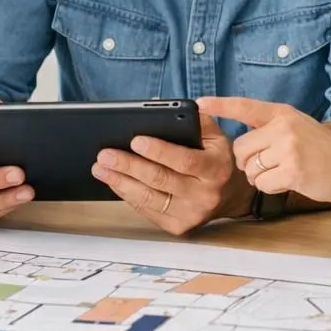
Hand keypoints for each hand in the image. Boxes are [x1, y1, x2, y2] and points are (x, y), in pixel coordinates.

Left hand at [91, 110, 252, 234]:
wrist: (229, 194)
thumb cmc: (215, 158)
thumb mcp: (214, 135)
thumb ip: (192, 118)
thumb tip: (156, 104)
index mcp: (216, 169)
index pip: (185, 161)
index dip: (159, 151)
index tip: (135, 140)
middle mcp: (205, 195)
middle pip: (160, 180)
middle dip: (129, 165)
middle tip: (105, 154)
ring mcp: (191, 214)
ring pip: (149, 198)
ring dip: (120, 182)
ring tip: (100, 168)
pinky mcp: (178, 226)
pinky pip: (146, 210)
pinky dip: (127, 195)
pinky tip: (114, 182)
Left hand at [196, 97, 330, 203]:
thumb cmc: (323, 151)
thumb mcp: (298, 126)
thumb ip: (271, 127)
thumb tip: (239, 142)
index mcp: (282, 113)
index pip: (244, 106)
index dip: (220, 105)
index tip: (198, 103)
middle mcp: (283, 127)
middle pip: (240, 148)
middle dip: (248, 162)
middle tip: (269, 164)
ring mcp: (288, 148)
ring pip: (249, 169)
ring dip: (260, 177)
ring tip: (282, 172)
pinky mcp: (293, 170)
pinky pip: (263, 184)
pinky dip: (271, 188)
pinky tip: (288, 181)